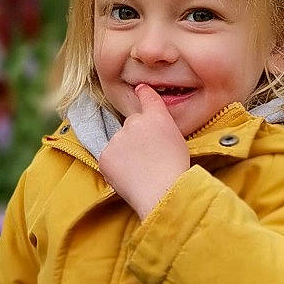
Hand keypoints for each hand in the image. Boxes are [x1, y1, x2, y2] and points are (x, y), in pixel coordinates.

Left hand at [99, 84, 191, 217]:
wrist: (163, 193)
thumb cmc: (176, 172)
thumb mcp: (178, 142)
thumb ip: (163, 128)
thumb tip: (151, 128)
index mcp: (157, 118)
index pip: (148, 98)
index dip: (143, 93)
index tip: (140, 89)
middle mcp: (135, 122)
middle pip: (131, 125)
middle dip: (136, 139)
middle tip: (149, 159)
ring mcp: (117, 138)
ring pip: (119, 143)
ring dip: (125, 154)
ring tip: (141, 172)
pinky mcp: (105, 155)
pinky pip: (109, 159)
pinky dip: (115, 168)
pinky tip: (129, 177)